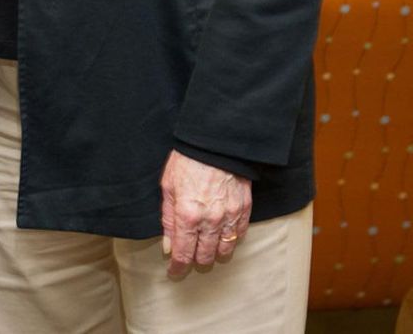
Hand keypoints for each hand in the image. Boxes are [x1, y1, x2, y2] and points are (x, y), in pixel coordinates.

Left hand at [160, 149, 251, 275]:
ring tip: (207, 246)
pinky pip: (239, 234)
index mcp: (188, 215)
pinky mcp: (244, 208)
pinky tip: (223, 234)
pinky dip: (231, 238)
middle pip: (205, 256)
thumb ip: (168, 219)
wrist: (214, 140)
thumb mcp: (168, 186)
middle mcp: (210, 220)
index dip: (177, 267)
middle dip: (196, 259)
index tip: (174, 271)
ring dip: (214, 252)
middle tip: (190, 256)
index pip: (183, 254)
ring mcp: (230, 215)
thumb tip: (168, 246)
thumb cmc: (187, 160)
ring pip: (224, 249)